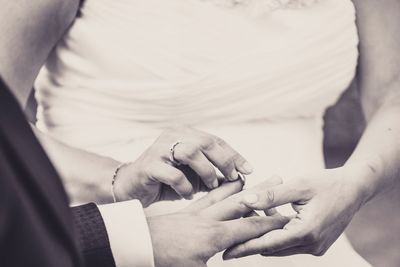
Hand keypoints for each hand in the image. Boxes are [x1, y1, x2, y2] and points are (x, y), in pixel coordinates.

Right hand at [113, 126, 252, 205]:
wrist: (131, 187)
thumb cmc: (166, 180)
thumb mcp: (193, 175)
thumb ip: (212, 173)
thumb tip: (240, 178)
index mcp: (184, 134)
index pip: (214, 140)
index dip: (234, 154)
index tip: (249, 169)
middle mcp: (172, 136)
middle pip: (205, 142)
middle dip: (224, 161)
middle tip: (233, 178)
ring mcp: (159, 149)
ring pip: (190, 153)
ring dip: (206, 171)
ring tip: (210, 185)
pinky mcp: (148, 166)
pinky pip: (174, 174)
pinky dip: (185, 187)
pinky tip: (187, 194)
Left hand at [147, 179, 287, 266]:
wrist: (136, 245)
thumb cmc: (163, 262)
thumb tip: (229, 263)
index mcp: (213, 236)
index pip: (250, 228)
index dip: (270, 223)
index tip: (287, 216)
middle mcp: (208, 220)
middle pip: (241, 203)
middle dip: (261, 193)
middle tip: (277, 178)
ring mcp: (196, 213)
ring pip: (223, 195)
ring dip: (240, 186)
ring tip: (252, 175)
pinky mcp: (186, 211)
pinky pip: (206, 196)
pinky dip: (218, 189)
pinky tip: (222, 186)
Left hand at [223, 166, 368, 258]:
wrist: (356, 188)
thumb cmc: (328, 183)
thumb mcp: (298, 185)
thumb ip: (271, 195)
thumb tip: (246, 201)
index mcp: (306, 232)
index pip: (267, 245)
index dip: (245, 248)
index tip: (226, 252)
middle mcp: (311, 245)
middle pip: (271, 248)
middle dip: (250, 240)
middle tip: (228, 236)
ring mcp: (315, 247)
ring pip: (279, 246)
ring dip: (263, 234)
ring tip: (246, 218)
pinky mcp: (316, 244)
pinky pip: (289, 242)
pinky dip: (276, 232)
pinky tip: (267, 214)